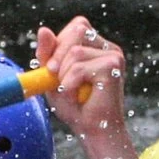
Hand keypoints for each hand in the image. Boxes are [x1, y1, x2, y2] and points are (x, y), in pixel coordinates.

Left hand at [34, 15, 129, 147]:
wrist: (94, 132)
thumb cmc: (76, 106)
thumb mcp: (54, 76)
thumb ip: (47, 53)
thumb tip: (43, 29)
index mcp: (98, 46)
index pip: (77, 26)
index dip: (61, 42)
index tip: (52, 66)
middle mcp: (109, 48)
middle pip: (78, 29)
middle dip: (59, 53)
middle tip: (54, 77)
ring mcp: (114, 56)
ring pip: (76, 51)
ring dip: (64, 75)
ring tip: (71, 92)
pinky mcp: (113, 67)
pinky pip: (80, 68)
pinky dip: (70, 83)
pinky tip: (77, 96)